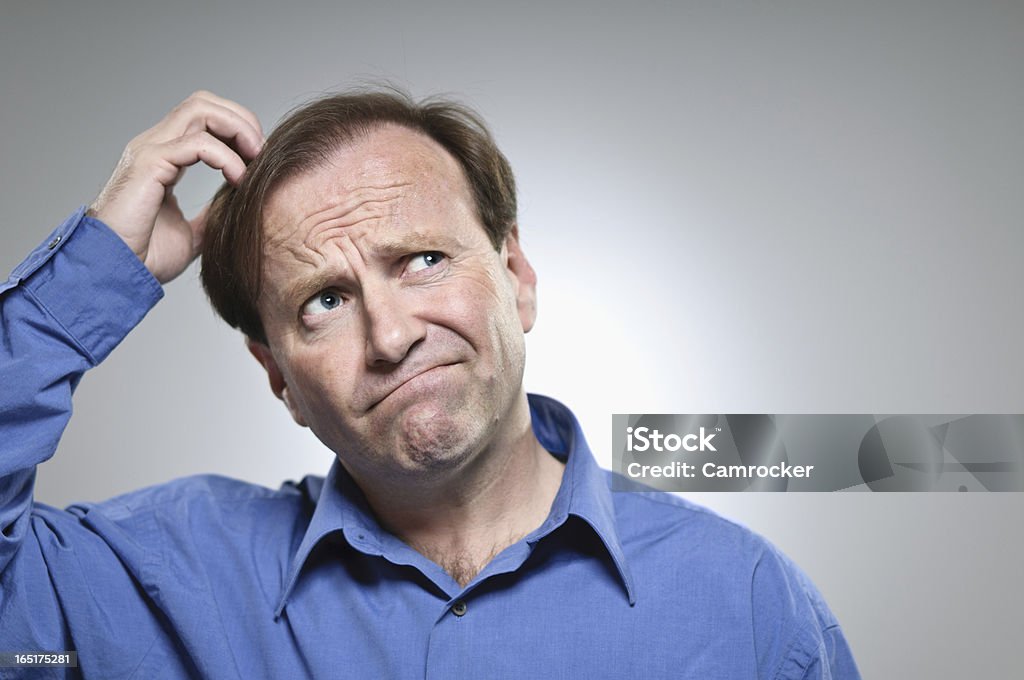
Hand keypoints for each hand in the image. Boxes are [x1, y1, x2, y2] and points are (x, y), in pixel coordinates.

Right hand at [88, 91, 263, 283]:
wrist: (115, 272)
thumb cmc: (144, 256)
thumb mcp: (191, 234)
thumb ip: (210, 216)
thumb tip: (235, 211)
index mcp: (164, 156)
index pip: (203, 118)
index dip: (237, 129)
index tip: (259, 160)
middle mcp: (154, 145)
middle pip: (204, 103)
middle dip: (241, 120)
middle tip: (262, 152)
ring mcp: (149, 150)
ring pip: (200, 109)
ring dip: (237, 128)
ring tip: (256, 159)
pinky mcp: (149, 164)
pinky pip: (198, 143)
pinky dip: (227, 158)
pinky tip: (239, 180)